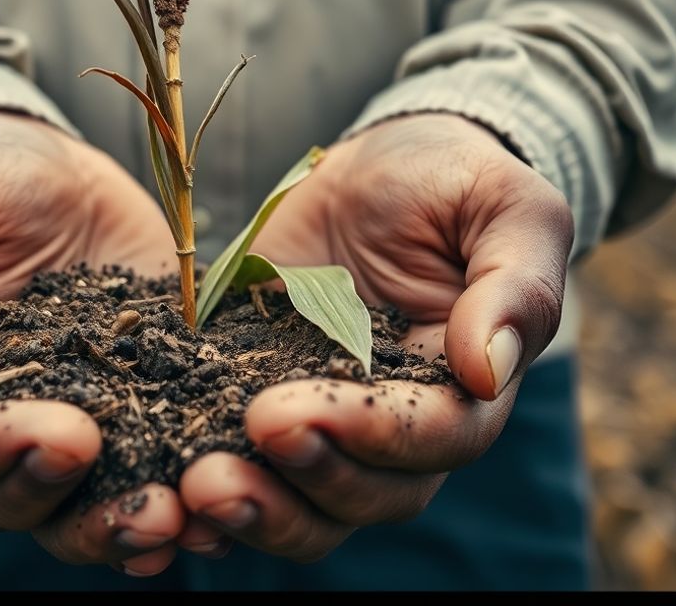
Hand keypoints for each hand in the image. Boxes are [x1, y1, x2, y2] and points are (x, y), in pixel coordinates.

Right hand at [0, 111, 185, 575]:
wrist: (50, 166)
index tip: (60, 438)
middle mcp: (3, 425)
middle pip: (16, 501)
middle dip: (74, 507)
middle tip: (138, 494)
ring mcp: (82, 422)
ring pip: (88, 506)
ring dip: (132, 525)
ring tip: (186, 517)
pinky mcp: (148, 404)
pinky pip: (161, 465)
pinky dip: (189, 491)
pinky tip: (232, 495)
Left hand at [178, 113, 574, 561]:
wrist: (383, 164)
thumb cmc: (456, 183)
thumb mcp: (507, 209)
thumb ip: (517, 286)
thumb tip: (487, 371)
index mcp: (463, 391)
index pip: (429, 440)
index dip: (366, 437)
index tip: (290, 413)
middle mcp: (393, 427)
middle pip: (361, 495)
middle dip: (294, 487)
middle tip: (219, 471)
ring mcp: (321, 420)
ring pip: (300, 502)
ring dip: (249, 510)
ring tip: (192, 490)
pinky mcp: (252, 395)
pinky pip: (237, 463)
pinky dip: (201, 489)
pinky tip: (158, 484)